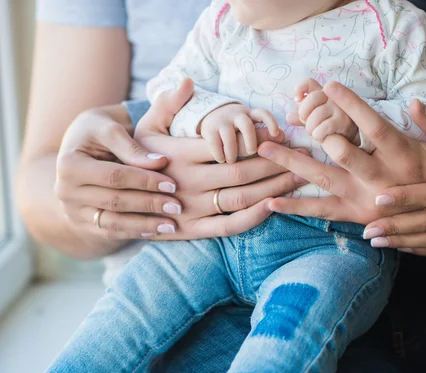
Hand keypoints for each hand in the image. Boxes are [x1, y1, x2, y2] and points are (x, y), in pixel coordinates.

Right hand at [55, 105, 182, 241]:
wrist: (79, 148)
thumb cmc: (98, 131)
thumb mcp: (109, 128)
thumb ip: (132, 146)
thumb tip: (160, 163)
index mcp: (69, 164)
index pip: (114, 176)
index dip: (145, 181)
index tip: (172, 184)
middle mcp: (65, 191)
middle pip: (114, 201)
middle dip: (149, 204)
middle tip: (178, 206)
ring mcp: (72, 211)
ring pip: (113, 222)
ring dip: (145, 225)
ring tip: (172, 224)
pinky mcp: (83, 224)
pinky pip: (111, 232)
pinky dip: (135, 232)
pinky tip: (157, 231)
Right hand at [135, 80, 306, 238]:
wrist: (115, 201)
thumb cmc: (139, 159)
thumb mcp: (146, 128)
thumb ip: (168, 105)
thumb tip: (189, 81)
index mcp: (178, 154)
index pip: (228, 144)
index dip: (259, 140)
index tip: (283, 134)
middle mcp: (185, 182)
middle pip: (242, 171)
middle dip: (278, 163)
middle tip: (303, 155)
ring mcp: (189, 209)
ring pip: (240, 198)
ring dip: (274, 187)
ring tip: (300, 176)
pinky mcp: (192, 231)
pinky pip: (229, 227)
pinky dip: (254, 218)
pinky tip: (275, 205)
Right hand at [199, 103, 280, 163]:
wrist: (209, 116)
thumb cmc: (236, 128)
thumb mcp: (249, 126)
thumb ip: (264, 133)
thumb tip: (283, 139)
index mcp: (250, 114)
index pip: (263, 113)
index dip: (271, 122)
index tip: (277, 135)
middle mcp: (237, 115)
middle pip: (247, 126)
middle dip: (251, 142)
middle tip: (252, 153)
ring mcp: (222, 121)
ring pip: (230, 137)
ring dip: (233, 152)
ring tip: (232, 161)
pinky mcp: (209, 129)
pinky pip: (215, 143)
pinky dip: (220, 154)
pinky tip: (222, 160)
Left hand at [259, 81, 425, 223]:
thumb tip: (414, 102)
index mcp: (404, 158)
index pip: (374, 126)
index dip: (351, 104)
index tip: (328, 84)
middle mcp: (382, 180)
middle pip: (340, 153)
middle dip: (311, 134)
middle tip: (284, 120)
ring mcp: (366, 201)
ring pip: (323, 180)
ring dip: (291, 165)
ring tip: (263, 152)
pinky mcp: (356, 216)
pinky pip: (322, 212)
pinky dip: (296, 207)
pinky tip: (270, 201)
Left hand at [288, 78, 358, 144]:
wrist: (351, 139)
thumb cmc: (331, 127)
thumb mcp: (315, 121)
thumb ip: (302, 118)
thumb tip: (288, 117)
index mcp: (324, 94)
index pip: (310, 83)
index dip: (300, 88)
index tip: (296, 99)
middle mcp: (333, 97)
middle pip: (312, 97)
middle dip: (304, 112)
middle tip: (304, 122)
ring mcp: (340, 108)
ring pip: (317, 114)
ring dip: (310, 127)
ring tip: (313, 133)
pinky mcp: (345, 121)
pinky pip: (325, 126)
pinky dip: (318, 134)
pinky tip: (320, 137)